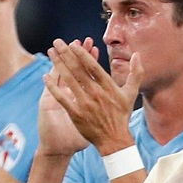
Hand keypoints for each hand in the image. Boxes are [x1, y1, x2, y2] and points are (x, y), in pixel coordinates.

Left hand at [46, 38, 142, 154]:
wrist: (114, 140)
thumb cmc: (122, 116)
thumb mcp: (131, 94)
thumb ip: (135, 73)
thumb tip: (137, 55)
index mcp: (108, 87)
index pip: (93, 66)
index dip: (82, 54)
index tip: (73, 44)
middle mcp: (96, 93)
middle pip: (78, 69)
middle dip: (66, 54)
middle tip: (57, 42)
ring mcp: (85, 104)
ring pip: (68, 80)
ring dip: (58, 64)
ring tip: (51, 53)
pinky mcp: (76, 114)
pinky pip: (62, 97)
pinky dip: (53, 87)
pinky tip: (46, 77)